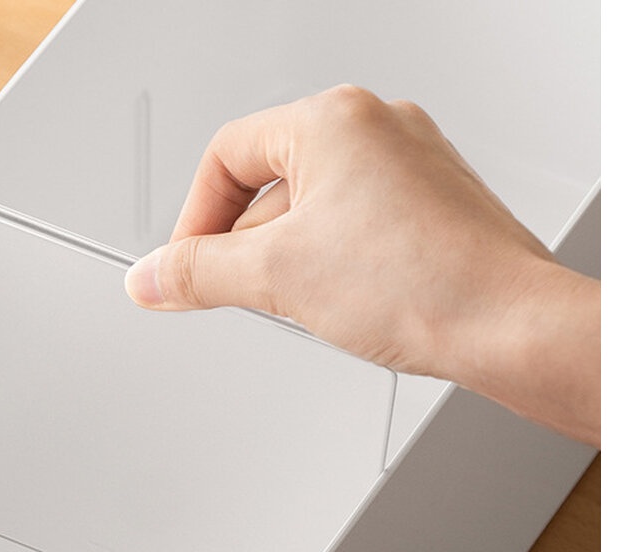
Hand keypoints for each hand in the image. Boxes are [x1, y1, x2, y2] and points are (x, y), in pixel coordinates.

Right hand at [125, 85, 598, 445]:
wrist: (507, 326)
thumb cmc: (421, 283)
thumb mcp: (277, 276)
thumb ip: (197, 273)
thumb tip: (150, 278)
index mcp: (333, 120)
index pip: (226, 158)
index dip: (194, 220)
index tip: (186, 269)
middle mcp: (376, 129)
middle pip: (268, 185)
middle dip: (247, 248)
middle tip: (247, 295)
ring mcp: (409, 166)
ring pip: (312, 211)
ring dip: (292, 261)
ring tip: (314, 304)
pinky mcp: (429, 206)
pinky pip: (354, 227)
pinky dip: (334, 265)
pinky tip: (349, 303)